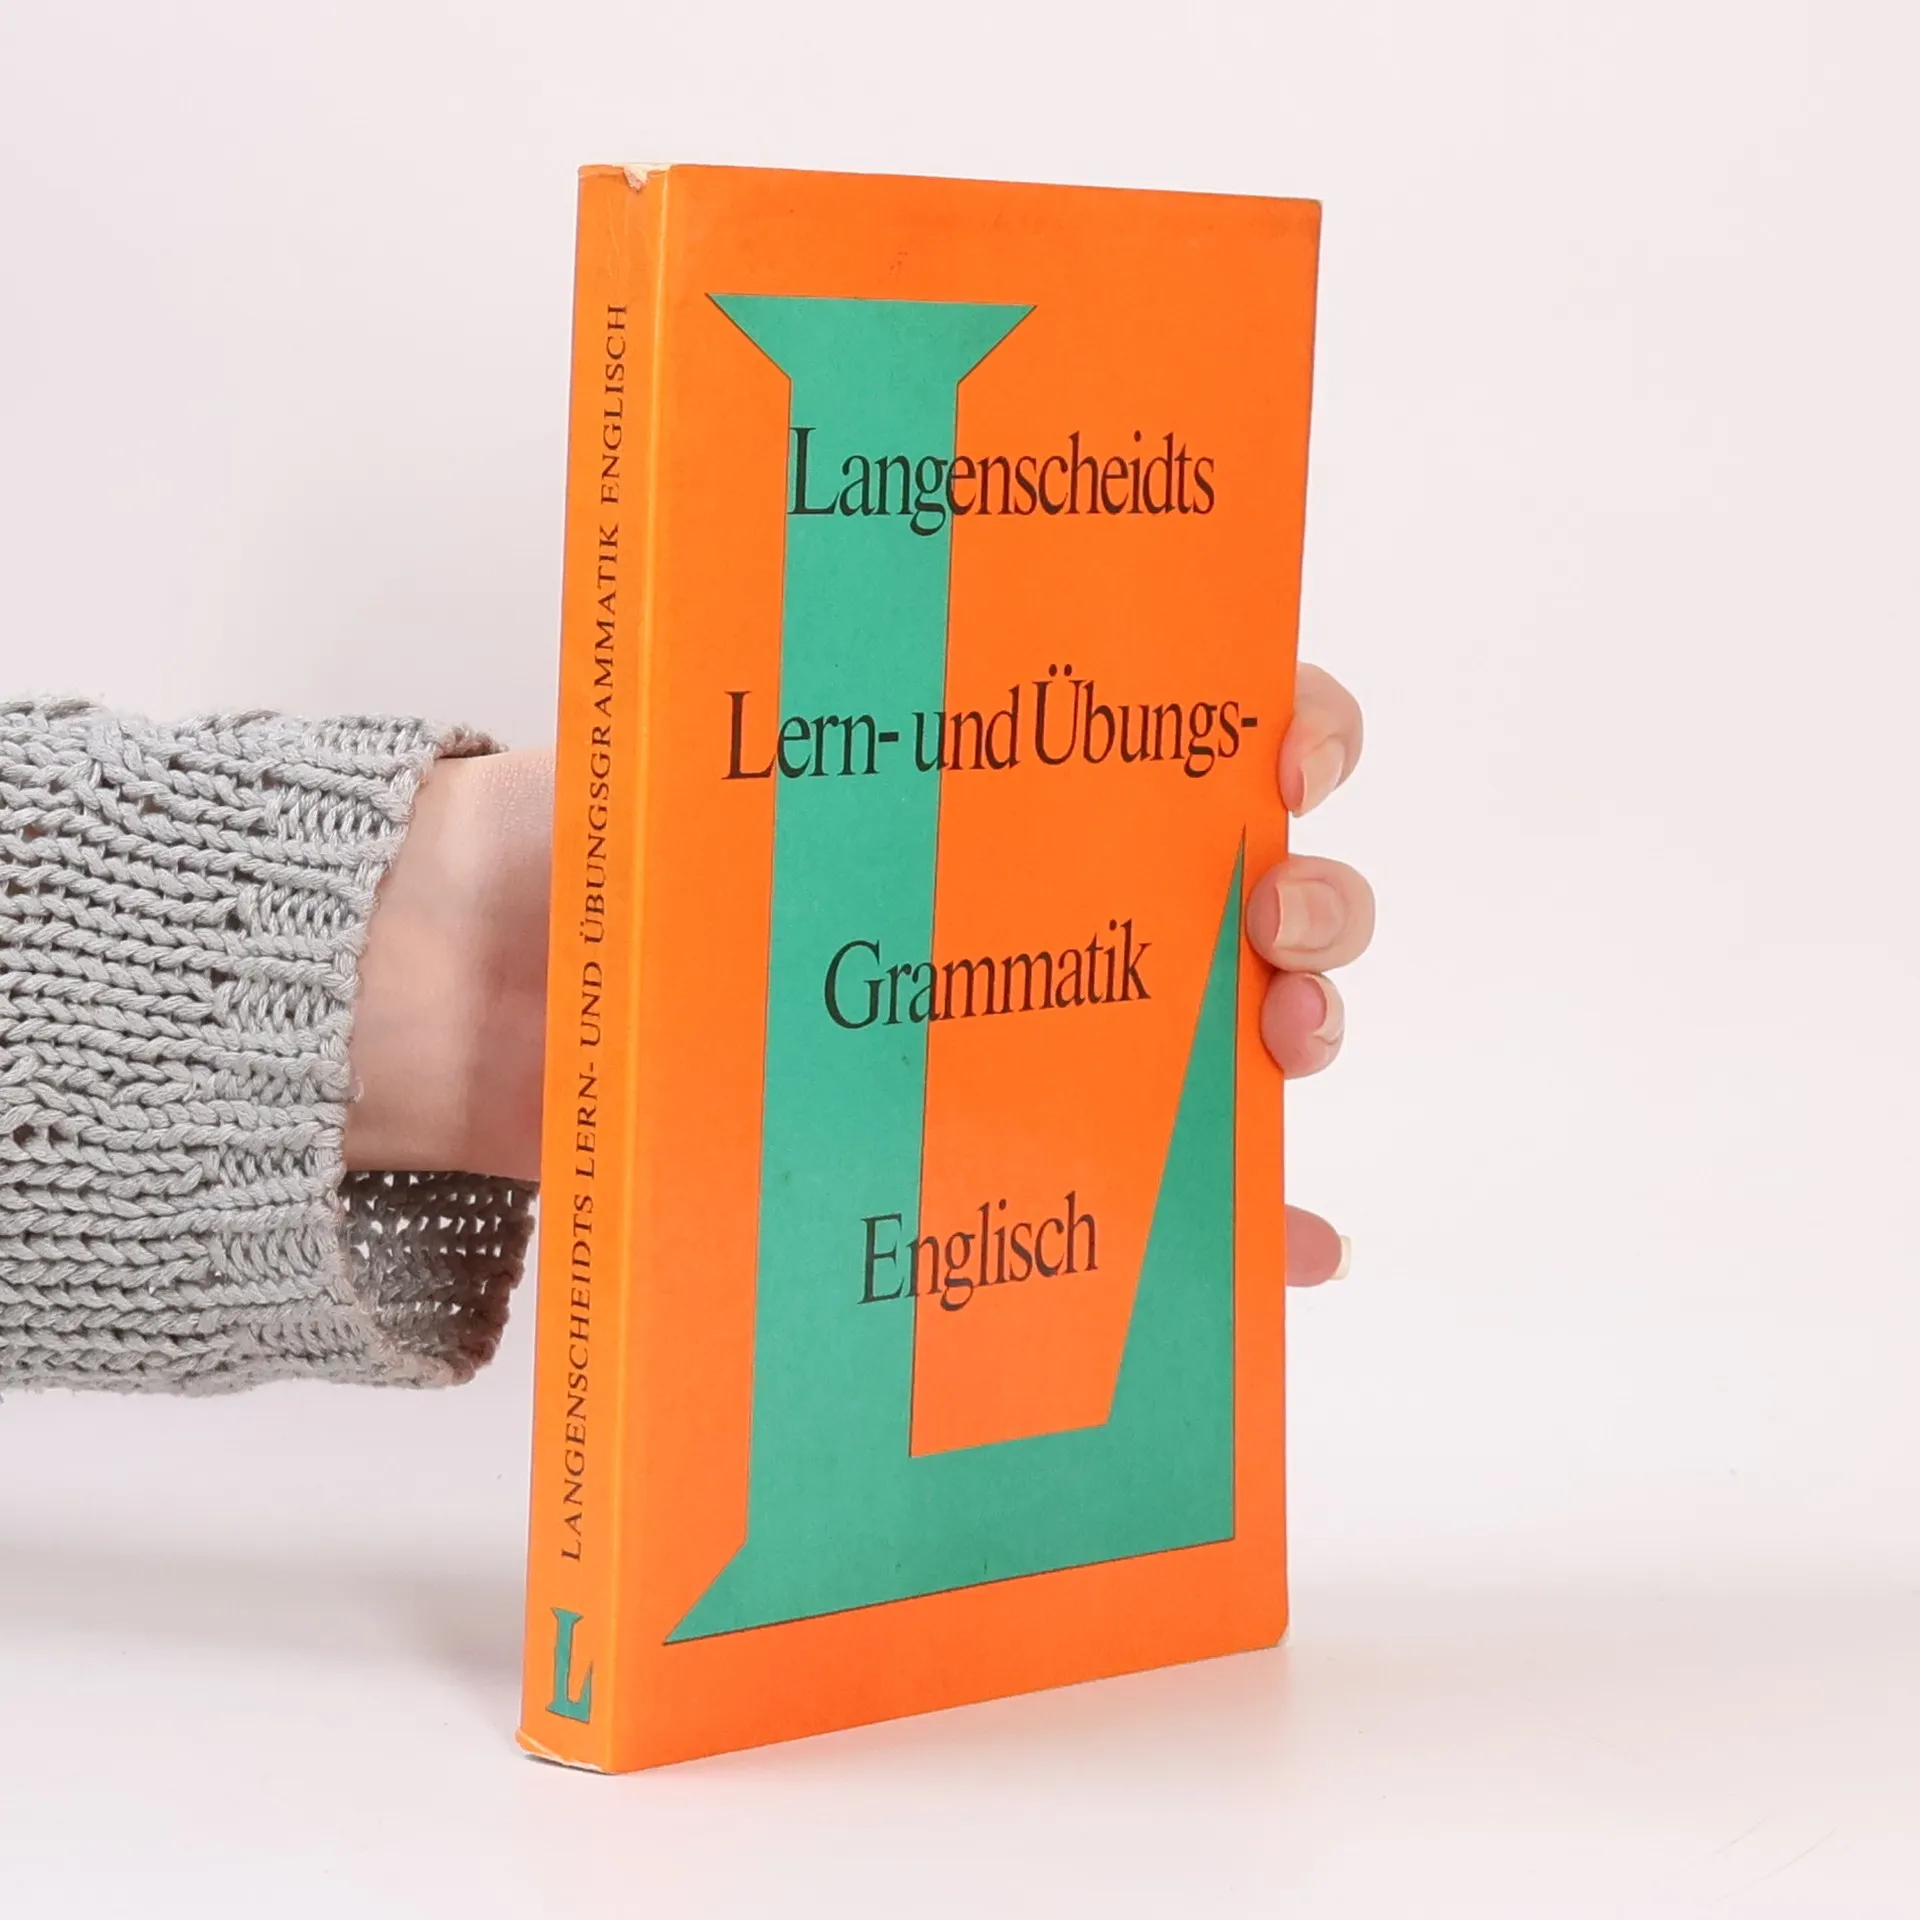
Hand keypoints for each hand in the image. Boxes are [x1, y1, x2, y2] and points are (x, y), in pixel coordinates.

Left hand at [348, 675, 1375, 1287]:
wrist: (475, 1014)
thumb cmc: (574, 859)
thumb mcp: (666, 755)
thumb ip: (743, 721)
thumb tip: (803, 660)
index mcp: (982, 769)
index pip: (1178, 720)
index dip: (1280, 725)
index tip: (1284, 757)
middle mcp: (1035, 889)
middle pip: (1245, 880)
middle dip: (1312, 894)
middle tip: (1273, 921)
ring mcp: (1031, 1024)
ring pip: (1228, 1026)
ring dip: (1305, 1030)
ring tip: (1285, 1045)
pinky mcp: (1000, 1144)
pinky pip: (1149, 1195)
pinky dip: (1235, 1227)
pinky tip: (1289, 1253)